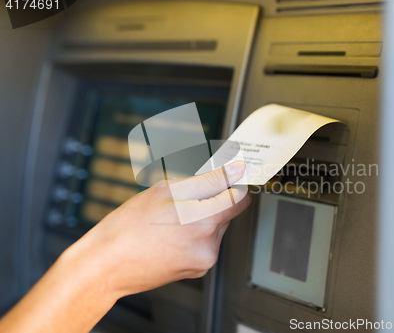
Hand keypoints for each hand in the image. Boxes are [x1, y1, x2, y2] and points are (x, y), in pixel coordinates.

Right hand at [60, 161, 249, 297]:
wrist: (107, 265)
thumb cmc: (127, 227)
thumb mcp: (164, 190)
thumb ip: (205, 180)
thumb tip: (233, 171)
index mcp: (201, 219)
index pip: (239, 195)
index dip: (234, 181)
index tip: (231, 175)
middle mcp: (208, 242)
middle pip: (229, 210)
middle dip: (213, 199)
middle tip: (184, 198)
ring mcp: (205, 258)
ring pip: (218, 226)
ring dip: (205, 217)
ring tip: (173, 219)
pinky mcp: (199, 268)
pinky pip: (208, 242)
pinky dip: (197, 234)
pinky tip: (173, 234)